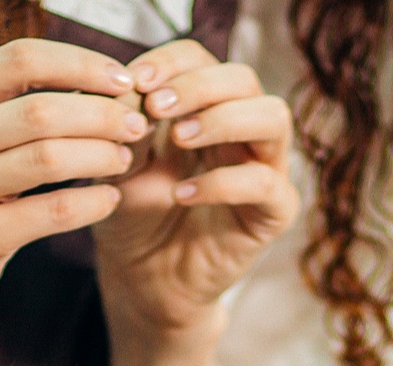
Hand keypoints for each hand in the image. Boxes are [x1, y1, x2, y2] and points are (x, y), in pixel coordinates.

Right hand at [0, 39, 152, 335]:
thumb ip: (2, 106)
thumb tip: (92, 78)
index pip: (18, 60)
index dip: (80, 64)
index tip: (121, 80)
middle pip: (39, 109)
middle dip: (101, 114)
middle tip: (134, 124)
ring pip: (48, 158)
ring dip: (101, 155)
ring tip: (123, 159)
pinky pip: (52, 211)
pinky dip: (92, 202)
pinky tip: (109, 199)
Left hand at [93, 40, 297, 365]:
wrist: (143, 279)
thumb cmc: (133, 215)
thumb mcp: (119, 165)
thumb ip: (125, 127)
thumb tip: (126, 87)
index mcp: (205, 108)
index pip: (203, 59)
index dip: (174, 62)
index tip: (135, 79)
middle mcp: (242, 131)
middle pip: (243, 79)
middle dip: (199, 85)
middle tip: (158, 106)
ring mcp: (265, 168)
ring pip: (272, 117)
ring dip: (223, 119)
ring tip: (179, 138)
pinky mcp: (273, 213)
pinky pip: (265, 184)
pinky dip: (223, 183)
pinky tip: (183, 194)